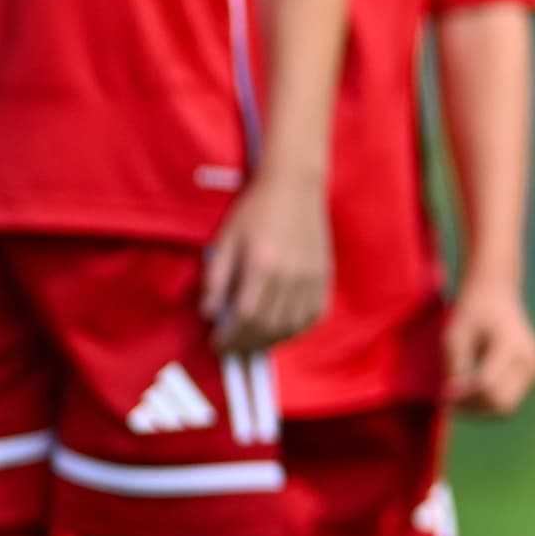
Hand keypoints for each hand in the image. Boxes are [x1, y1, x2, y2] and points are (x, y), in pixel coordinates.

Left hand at [203, 175, 331, 352]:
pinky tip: (279, 328)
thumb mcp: (225, 240)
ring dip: (269, 341)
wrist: (294, 188)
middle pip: (268, 327)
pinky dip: (294, 330)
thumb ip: (216, 278)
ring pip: (291, 326)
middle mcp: (290, 276)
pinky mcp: (324, 278)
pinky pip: (311, 317)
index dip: (230, 337)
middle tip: (232, 347)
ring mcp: (311, 279)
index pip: (245, 316)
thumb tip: (210, 313)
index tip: (217, 344)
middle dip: (246, 343)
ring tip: (252, 340)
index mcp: (262, 264)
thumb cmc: (254, 211)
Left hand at [442, 280, 534, 415]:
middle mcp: (530, 361)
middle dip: (472, 408)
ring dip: (480, 408)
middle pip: (500, 404)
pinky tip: (473, 389)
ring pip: (506, 408)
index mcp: (511, 347)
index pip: (487, 387)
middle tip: (448, 401)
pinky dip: (490, 401)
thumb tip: (451, 400)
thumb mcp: (455, 336)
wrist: (497, 293)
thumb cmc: (472, 311)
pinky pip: (511, 400)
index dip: (462, 397)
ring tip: (459, 396)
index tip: (442, 395)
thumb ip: (455, 368)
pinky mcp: (534, 375)